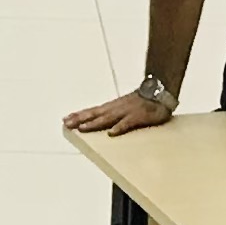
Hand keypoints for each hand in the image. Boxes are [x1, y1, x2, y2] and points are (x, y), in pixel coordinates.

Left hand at [62, 90, 177, 136]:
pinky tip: (112, 133)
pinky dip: (119, 128)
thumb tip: (104, 126)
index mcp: (113, 107)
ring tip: (82, 128)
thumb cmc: (143, 101)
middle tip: (66, 124)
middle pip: (95, 114)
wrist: (160, 91)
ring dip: (94, 123)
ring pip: (107, 118)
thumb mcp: (126, 106)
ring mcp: (126, 112)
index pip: (92, 111)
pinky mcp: (138, 117)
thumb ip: (115, 115)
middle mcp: (116, 108)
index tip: (65, 119)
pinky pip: (127, 123)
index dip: (79, 115)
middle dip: (79, 119)